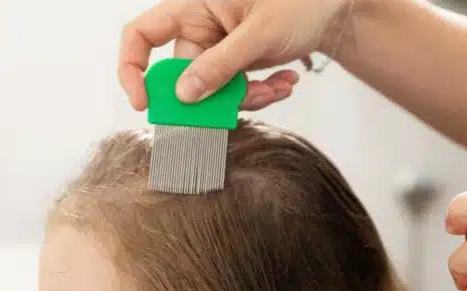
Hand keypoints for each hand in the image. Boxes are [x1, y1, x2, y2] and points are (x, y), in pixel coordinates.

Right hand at [118, 0, 351, 110]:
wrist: (334, 5)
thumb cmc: (299, 2)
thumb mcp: (259, 34)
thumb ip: (220, 66)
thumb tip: (183, 97)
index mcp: (192, 6)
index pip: (142, 34)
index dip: (133, 68)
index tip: (145, 103)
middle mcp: (200, 26)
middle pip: (184, 76)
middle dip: (216, 97)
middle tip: (251, 100)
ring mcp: (220, 47)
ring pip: (215, 90)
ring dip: (247, 98)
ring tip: (281, 87)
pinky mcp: (240, 62)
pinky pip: (237, 90)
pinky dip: (260, 93)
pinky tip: (286, 83)